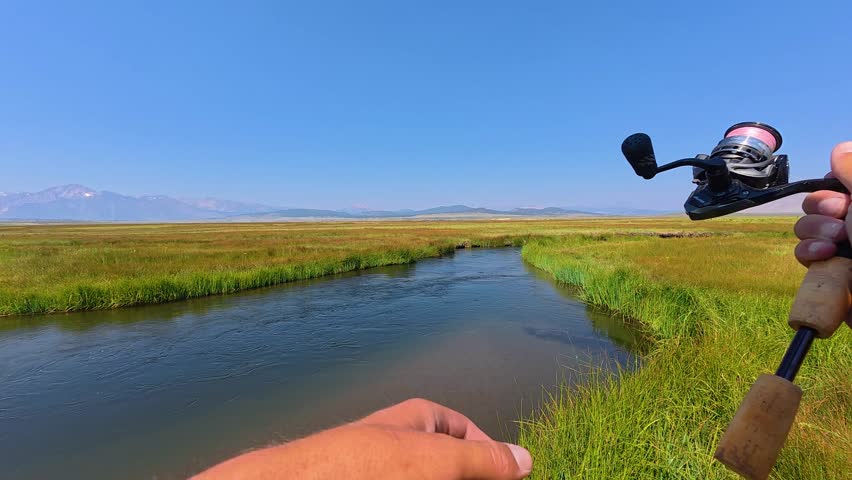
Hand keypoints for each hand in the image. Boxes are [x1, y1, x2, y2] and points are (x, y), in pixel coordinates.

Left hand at [193, 398, 532, 479]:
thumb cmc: (372, 464)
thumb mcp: (438, 458)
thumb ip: (484, 459)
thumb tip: (527, 459)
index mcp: (417, 419)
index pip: (464, 430)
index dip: (489, 453)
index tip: (513, 477)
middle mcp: (401, 443)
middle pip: (449, 462)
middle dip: (470, 477)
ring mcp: (386, 469)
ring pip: (429, 475)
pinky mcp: (372, 479)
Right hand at [794, 142, 851, 328]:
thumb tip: (841, 148)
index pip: (841, 178)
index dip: (835, 180)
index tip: (843, 189)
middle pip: (818, 199)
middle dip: (822, 206)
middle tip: (840, 215)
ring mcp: (845, 246)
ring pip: (806, 226)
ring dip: (814, 231)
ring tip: (835, 243)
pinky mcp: (831, 270)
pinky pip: (804, 253)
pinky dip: (809, 252)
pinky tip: (825, 256)